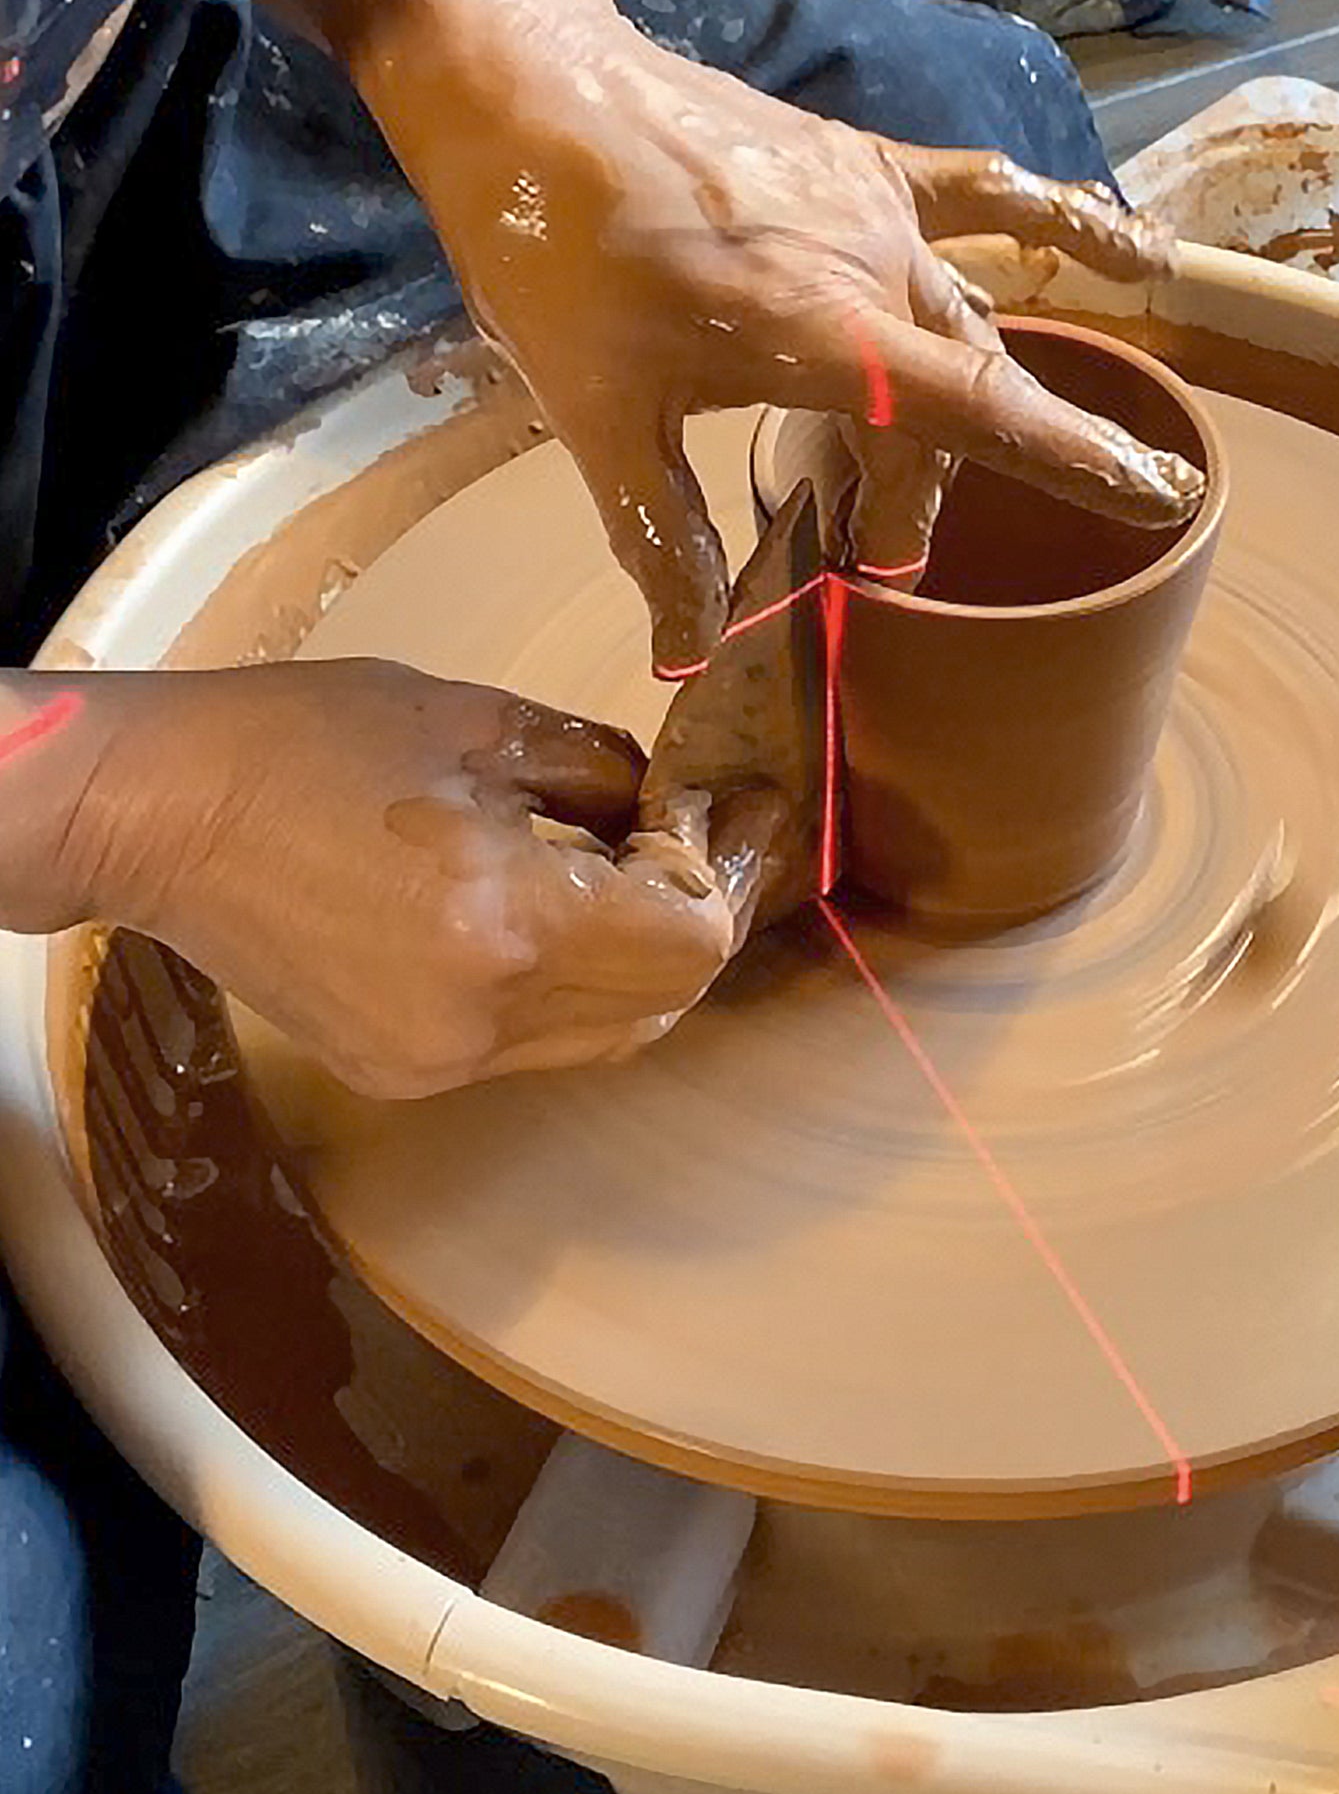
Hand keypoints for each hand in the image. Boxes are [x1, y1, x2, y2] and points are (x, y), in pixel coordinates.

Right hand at [63, 662, 749, 1098]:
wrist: (157, 815)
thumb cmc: (305, 744)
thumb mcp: (480, 720)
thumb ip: (605, 772)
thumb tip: (676, 807)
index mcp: (507, 924)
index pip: (692, 940)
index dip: (726, 873)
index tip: (727, 810)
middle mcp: (482, 1019)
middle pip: (666, 999)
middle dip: (702, 916)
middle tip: (706, 838)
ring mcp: (440, 1061)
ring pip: (610, 1033)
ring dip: (646, 961)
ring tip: (639, 872)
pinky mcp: (404, 1072)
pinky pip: (538, 1045)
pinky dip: (575, 987)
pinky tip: (560, 916)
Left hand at [346, 0, 1202, 674]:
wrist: (525, 88)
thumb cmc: (555, 250)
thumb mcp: (596, 418)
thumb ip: (661, 539)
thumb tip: (683, 657)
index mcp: (824, 332)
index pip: (985, 412)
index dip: (1080, 460)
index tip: (1162, 499)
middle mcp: (876, 265)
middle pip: (961, 397)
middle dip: (928, 493)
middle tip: (867, 557)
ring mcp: (878, 208)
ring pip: (967, 322)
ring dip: (959, 410)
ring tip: (910, 484)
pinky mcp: (863, 167)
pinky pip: (987, 196)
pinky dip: (1061, 225)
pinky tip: (1135, 251)